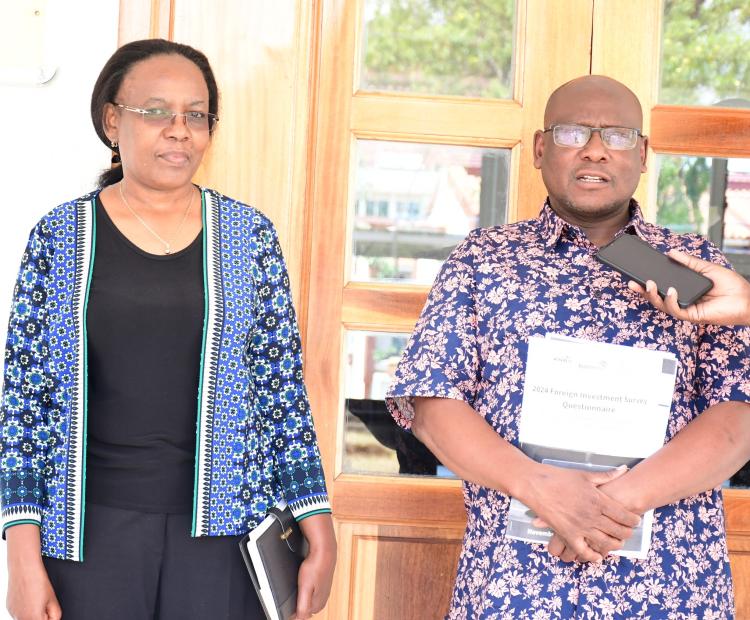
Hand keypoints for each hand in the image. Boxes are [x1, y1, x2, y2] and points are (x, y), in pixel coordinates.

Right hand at [6, 524, 60, 619]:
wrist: (25, 569)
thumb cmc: (39, 581)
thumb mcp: (53, 599)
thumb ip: (55, 614)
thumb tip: (54, 619)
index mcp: (33, 618)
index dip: (49, 616)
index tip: (50, 610)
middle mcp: (20, 618)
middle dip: (41, 615)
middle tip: (44, 602)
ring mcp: (13, 613)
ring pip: (27, 618)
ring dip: (33, 612)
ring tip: (36, 597)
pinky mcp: (9, 608)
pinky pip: (20, 612)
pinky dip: (25, 608)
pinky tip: (29, 597)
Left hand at [293, 514, 335, 618]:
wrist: (324, 550)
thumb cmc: (315, 566)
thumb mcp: (305, 588)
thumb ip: (303, 606)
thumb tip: (300, 619)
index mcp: (318, 605)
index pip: (301, 616)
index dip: (292, 610)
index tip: (285, 602)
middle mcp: (322, 600)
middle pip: (304, 608)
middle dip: (296, 603)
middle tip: (290, 591)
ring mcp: (323, 592)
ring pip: (307, 599)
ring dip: (300, 595)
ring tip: (297, 584)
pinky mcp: (322, 584)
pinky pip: (310, 591)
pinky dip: (305, 588)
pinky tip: (303, 580)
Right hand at [524, 464, 639, 562]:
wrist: (535, 484)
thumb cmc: (559, 477)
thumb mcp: (584, 475)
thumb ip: (606, 475)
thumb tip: (624, 469)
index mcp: (598, 500)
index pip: (624, 515)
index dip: (633, 520)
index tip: (636, 521)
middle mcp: (592, 516)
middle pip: (618, 531)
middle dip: (627, 533)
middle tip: (628, 532)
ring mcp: (580, 526)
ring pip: (605, 542)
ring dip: (615, 545)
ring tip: (617, 543)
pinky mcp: (567, 534)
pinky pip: (583, 550)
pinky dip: (592, 556)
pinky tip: (597, 556)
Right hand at [628, 249, 749, 325]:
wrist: (747, 298)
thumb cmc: (731, 285)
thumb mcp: (706, 268)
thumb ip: (689, 262)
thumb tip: (671, 252)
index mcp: (684, 288)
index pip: (662, 286)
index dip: (647, 282)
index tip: (636, 274)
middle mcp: (682, 299)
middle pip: (657, 297)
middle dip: (642, 291)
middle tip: (632, 282)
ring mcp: (686, 309)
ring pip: (662, 305)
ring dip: (653, 296)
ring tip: (649, 284)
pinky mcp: (692, 316)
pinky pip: (676, 310)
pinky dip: (671, 301)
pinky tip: (672, 291)